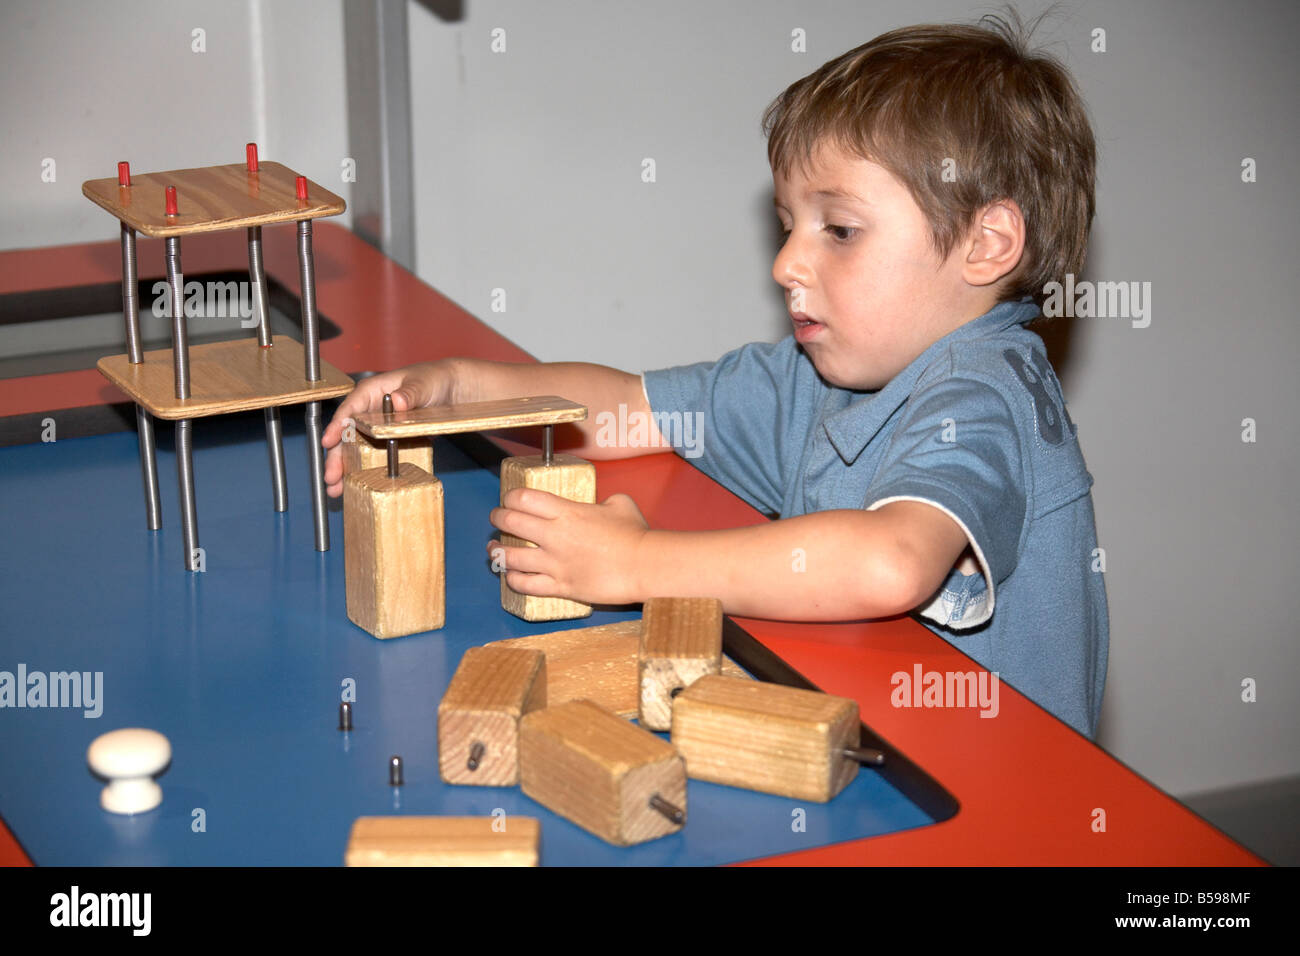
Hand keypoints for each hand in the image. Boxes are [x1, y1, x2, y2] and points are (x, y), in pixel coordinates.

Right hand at [322, 361, 457, 496]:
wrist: (453, 389)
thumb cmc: (434, 379)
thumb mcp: (423, 384)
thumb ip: (410, 393)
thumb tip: (397, 401)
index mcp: (372, 392)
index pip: (350, 409)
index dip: (337, 426)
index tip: (328, 442)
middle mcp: (370, 411)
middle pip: (348, 435)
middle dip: (337, 457)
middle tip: (331, 477)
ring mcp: (379, 427)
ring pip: (357, 449)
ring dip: (347, 469)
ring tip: (337, 490)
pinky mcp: (391, 441)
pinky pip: (376, 457)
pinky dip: (368, 472)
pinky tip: (360, 487)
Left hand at [487, 491, 649, 605]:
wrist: (644, 566)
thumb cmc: (635, 534)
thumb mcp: (620, 503)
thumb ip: (602, 502)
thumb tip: (599, 506)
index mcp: (567, 512)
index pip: (523, 498)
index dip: (511, 496)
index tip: (510, 499)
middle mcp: (554, 536)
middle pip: (511, 522)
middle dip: (499, 518)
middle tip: (497, 518)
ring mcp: (554, 563)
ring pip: (510, 556)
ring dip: (498, 551)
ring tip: (494, 549)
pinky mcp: (560, 586)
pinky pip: (526, 584)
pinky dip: (513, 579)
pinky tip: (510, 575)